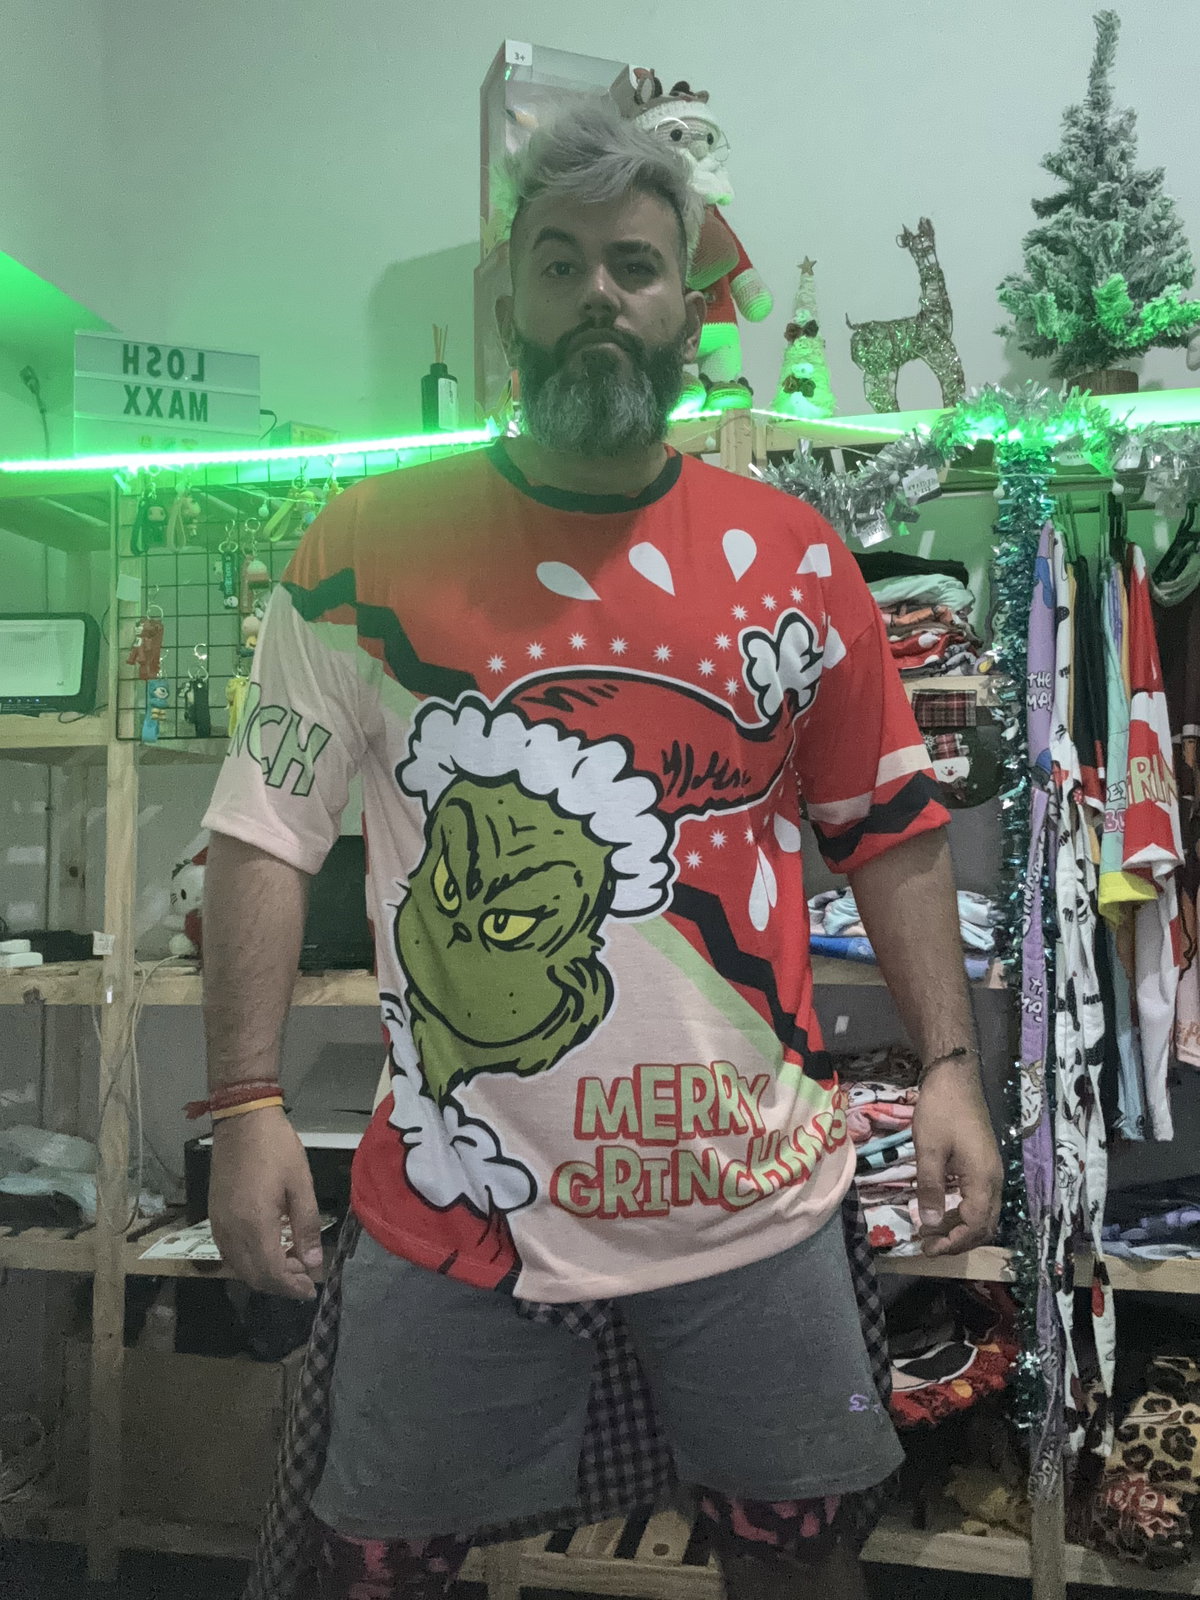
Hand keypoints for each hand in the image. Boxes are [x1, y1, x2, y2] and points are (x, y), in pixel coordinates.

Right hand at [208, 1107, 322, 1299]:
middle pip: (253, 1276)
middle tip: (305, 1277)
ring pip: (239, 1267)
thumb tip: (313, 1263)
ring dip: (265, 1273)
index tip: (311, 1289)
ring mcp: (218, 1224)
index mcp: (254, 1224)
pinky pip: (229, 1252)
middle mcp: (231, 1231)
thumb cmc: (276, 1147)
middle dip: (280, 1284)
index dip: (292, 1287)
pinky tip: (269, 1249)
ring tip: (292, 1263)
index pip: (271, 1273)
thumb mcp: (301, 1184)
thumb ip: (306, 1227)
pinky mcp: (213, 1215)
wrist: (242, 1120)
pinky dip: (249, 1260)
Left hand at [911, 1063, 1002, 1256]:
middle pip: (984, 1224)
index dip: (953, 1242)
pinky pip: (978, 1198)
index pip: (975, 1225)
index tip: (927, 1248)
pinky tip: (940, 1210)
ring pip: (982, 1213)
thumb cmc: (941, 1110)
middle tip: (927, 1245)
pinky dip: (961, 1211)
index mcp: (984, 1178)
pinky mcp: (984, 1163)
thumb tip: (930, 1225)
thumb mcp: (929, 1150)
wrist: (955, 1076)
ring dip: (959, 1227)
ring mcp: (991, 1171)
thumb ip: (931, 1188)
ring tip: (929, 1232)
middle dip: (957, 1240)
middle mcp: (994, 1179)